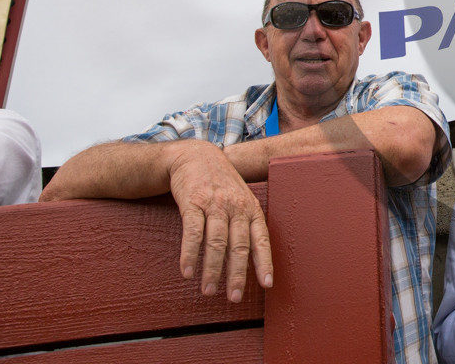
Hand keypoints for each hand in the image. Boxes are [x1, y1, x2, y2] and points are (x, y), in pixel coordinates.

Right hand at [167, 140, 272, 301]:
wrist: (196, 155)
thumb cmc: (221, 184)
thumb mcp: (240, 199)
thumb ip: (246, 224)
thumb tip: (253, 257)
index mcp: (251, 209)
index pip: (261, 240)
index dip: (264, 263)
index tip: (267, 285)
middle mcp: (236, 207)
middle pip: (239, 245)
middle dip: (236, 274)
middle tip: (233, 297)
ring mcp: (215, 204)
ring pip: (216, 242)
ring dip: (212, 269)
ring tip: (208, 291)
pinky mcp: (193, 202)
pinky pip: (193, 232)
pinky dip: (190, 254)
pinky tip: (188, 271)